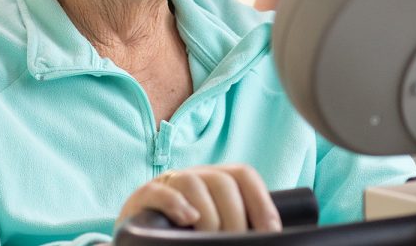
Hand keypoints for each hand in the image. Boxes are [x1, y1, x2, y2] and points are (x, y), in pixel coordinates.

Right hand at [117, 164, 282, 231]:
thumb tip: (268, 237)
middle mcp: (196, 175)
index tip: (271, 231)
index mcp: (218, 180)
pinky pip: (160, 192)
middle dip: (234, 218)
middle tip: (234, 242)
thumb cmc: (188, 231)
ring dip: (208, 216)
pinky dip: (176, 204)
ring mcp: (169, 183)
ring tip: (209, 239)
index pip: (244, 176)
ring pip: (192, 183)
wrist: (144, 233)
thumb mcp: (218, 224)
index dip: (261, 201)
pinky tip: (188, 220)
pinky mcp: (144, 196)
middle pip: (222, 182)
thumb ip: (239, 226)